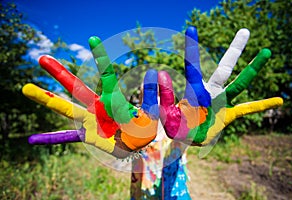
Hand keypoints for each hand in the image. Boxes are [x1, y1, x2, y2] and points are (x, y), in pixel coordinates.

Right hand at [23, 36, 158, 157]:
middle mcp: (97, 107)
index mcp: (113, 99)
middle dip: (60, 74)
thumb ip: (151, 100)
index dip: (100, 58)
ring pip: (67, 109)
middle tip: (41, 58)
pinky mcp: (88, 136)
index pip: (106, 75)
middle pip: (77, 87)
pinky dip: (52, 137)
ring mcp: (90, 121)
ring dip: (47, 100)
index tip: (93, 38)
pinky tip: (32, 138)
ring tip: (27, 89)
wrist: (137, 145)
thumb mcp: (152, 115)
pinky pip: (67, 136)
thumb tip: (154, 74)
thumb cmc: (144, 127)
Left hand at [158, 26, 282, 145]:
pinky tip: (278, 100)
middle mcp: (210, 93)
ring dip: (252, 70)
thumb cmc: (174, 125)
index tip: (191, 29)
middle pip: (224, 69)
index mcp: (194, 92)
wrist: (185, 138)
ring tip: (266, 52)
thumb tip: (162, 73)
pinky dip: (261, 105)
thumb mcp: (165, 114)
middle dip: (234, 51)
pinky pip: (247, 109)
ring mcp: (221, 103)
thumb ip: (165, 98)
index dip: (192, 50)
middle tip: (245, 31)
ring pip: (239, 85)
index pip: (193, 68)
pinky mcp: (228, 115)